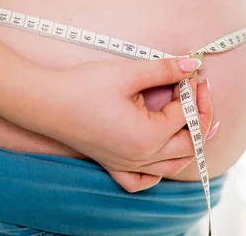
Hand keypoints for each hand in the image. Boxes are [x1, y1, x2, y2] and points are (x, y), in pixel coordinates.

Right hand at [35, 58, 214, 191]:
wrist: (44, 103)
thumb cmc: (84, 87)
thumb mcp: (129, 73)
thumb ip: (166, 70)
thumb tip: (194, 65)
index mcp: (148, 136)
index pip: (187, 115)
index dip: (195, 90)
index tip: (194, 72)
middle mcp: (142, 158)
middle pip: (190, 144)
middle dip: (202, 116)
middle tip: (199, 91)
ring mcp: (128, 165)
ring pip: (175, 165)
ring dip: (190, 143)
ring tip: (197, 120)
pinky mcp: (114, 165)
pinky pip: (145, 180)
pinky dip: (160, 171)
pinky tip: (164, 154)